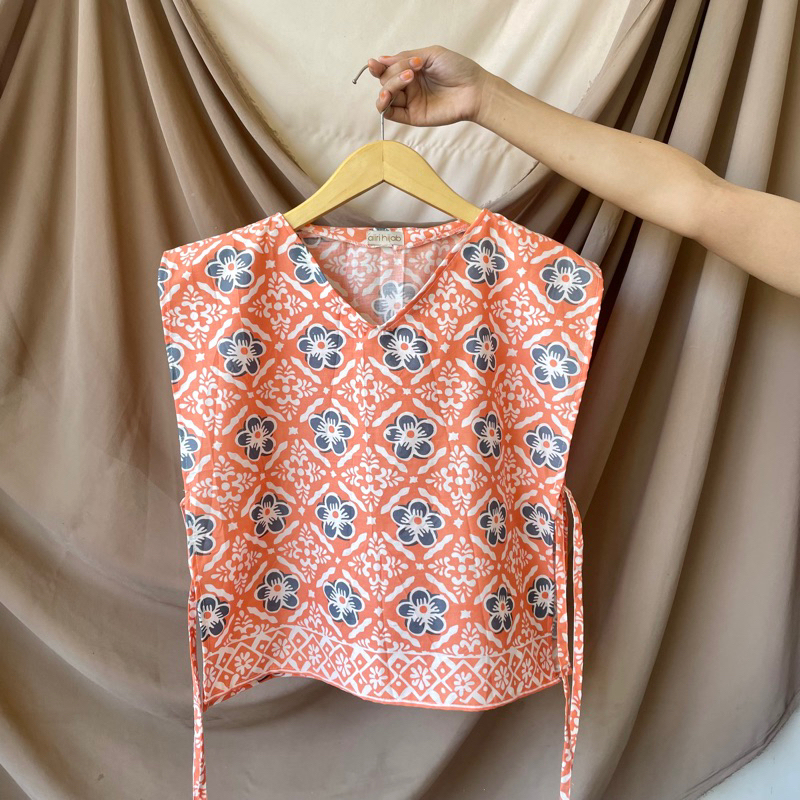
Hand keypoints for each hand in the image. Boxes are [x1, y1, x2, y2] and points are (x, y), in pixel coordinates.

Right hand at [366, 45, 493, 126]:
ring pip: (386, 96)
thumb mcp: (430, 54)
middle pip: (386, 80)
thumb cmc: (457, 68)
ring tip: (406, 80)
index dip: (378, 67)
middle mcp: (409, 86)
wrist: (473, 90)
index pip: (388, 69)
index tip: (375, 64)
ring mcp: (410, 101)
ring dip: (388, 87)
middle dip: (394, 73)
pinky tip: (388, 96)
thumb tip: (381, 60)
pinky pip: (390, 113)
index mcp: (411, 69)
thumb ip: (405, 57)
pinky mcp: (412, 117)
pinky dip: (384, 106)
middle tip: (413, 70)